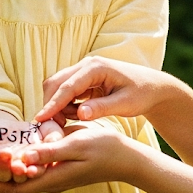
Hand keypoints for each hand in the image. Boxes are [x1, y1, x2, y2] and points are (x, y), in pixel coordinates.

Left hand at [0, 126, 135, 192]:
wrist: (126, 158)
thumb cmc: (104, 149)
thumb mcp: (76, 145)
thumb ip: (49, 152)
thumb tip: (23, 157)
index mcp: (51, 179)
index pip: (12, 187)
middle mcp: (50, 182)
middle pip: (12, 185)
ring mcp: (55, 178)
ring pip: (21, 179)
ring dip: (1, 170)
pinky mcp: (59, 171)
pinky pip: (31, 172)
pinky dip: (16, 164)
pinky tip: (10, 153)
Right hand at [35, 57, 169, 123]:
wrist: (151, 87)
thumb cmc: (141, 94)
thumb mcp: (125, 104)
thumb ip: (102, 108)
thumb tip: (80, 115)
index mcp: (96, 67)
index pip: (68, 86)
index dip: (53, 104)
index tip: (40, 119)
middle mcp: (86, 65)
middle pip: (55, 83)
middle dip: (51, 105)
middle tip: (55, 128)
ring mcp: (82, 71)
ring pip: (57, 87)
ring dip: (58, 106)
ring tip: (75, 120)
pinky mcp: (82, 79)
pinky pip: (65, 91)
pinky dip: (65, 105)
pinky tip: (78, 114)